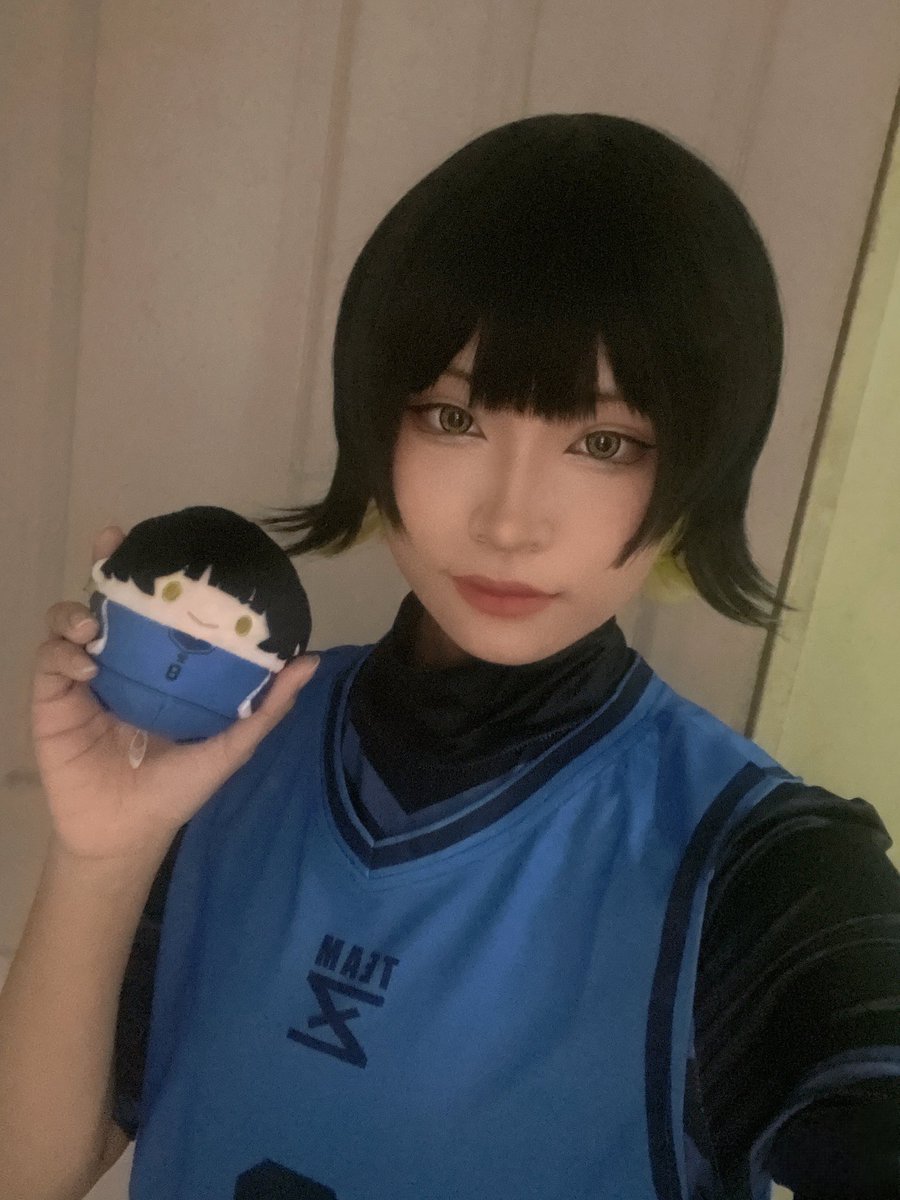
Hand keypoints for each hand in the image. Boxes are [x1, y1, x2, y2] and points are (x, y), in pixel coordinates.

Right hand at [31, 525, 319, 864]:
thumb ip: (267, 705)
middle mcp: (118, 662)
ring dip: (77, 612)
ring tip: (95, 624)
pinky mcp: (51, 701)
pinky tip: (88, 667)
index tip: (157, 539)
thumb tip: (310, 660)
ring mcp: (80, 678)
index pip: (152, 608)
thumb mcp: (230, 745)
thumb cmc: (178, 787)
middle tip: (111, 542)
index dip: (150, 572)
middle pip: (105, 600)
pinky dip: (63, 655)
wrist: (128, 832)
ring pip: (67, 623)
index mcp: (157, 666)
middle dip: (105, 566)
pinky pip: (49, 663)